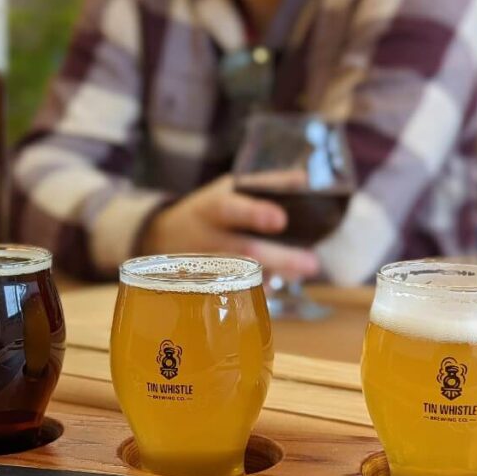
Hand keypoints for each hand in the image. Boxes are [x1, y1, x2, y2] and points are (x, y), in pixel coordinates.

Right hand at [140, 176, 319, 279]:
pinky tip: (276, 283)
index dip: (254, 214)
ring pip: (243, 278)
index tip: (281, 219)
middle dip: (280, 258)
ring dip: (274, 277)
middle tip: (312, 264)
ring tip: (299, 272)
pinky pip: (238, 295)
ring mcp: (207, 267)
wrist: (165, 237)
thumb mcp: (229, 189)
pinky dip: (260, 291)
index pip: (230, 209)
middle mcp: (207, 239)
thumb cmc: (210, 210)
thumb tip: (306, 179)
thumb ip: (265, 184)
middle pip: (244, 251)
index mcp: (211, 208)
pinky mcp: (208, 288)